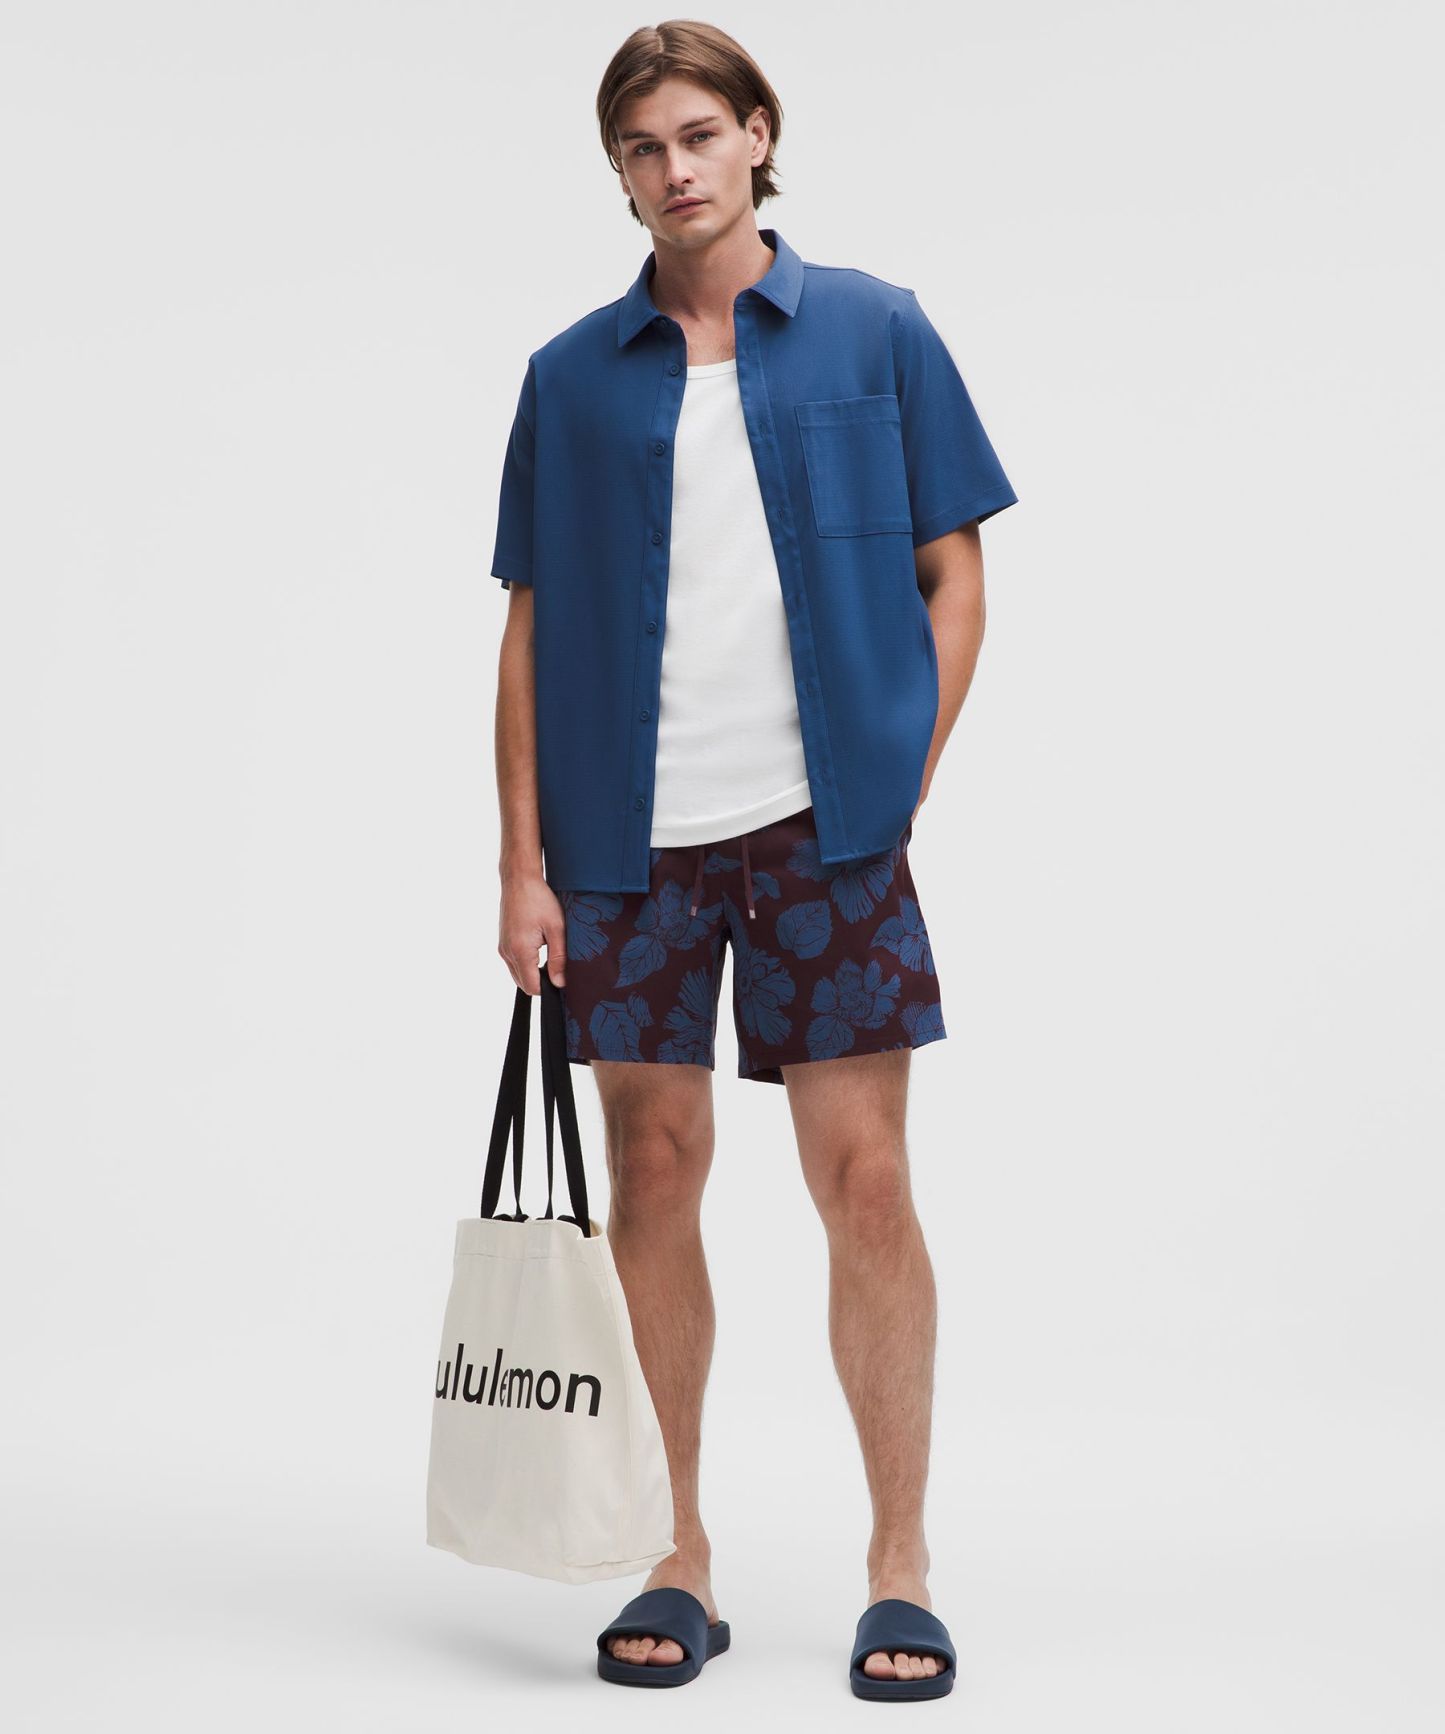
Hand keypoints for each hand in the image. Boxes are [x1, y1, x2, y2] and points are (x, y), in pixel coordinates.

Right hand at [499, 874, 566, 994]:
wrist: (519, 879)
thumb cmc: (539, 899)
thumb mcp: (556, 928)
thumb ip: (558, 958)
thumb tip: (560, 983)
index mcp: (520, 951)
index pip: (532, 987)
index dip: (548, 988)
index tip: (561, 978)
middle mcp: (507, 952)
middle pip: (523, 983)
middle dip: (540, 980)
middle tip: (558, 964)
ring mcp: (502, 947)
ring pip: (518, 973)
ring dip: (533, 971)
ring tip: (548, 951)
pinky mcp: (502, 942)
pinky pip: (514, 962)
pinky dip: (526, 962)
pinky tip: (538, 945)